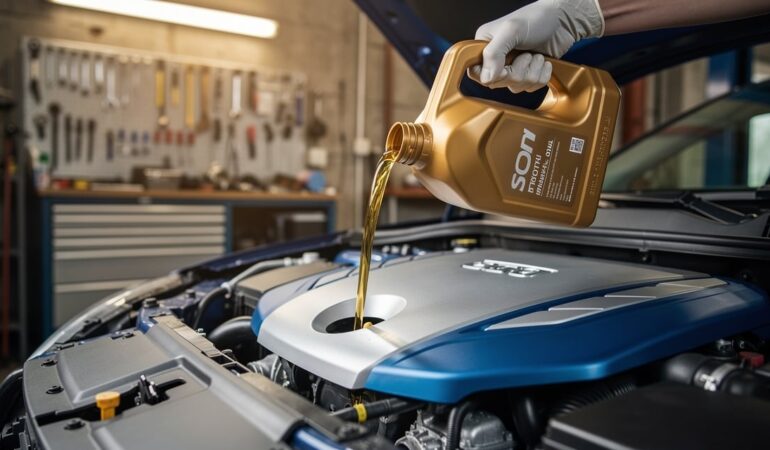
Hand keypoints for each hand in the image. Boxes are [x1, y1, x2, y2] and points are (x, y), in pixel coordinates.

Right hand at [469, 0, 603, 92]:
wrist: (563, 21)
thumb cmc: (537, 18)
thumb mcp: (511, 30)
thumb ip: (494, 53)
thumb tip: (486, 78)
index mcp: (484, 46)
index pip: (476, 73)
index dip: (491, 75)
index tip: (505, 67)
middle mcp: (496, 59)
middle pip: (498, 83)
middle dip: (517, 71)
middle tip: (525, 54)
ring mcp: (512, 67)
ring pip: (516, 87)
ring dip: (531, 72)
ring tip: (536, 54)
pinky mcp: (527, 74)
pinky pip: (531, 88)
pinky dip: (541, 76)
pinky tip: (543, 62)